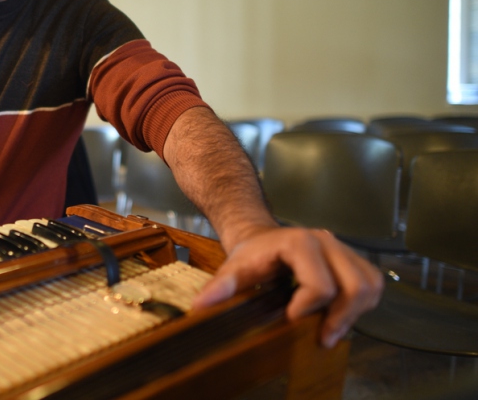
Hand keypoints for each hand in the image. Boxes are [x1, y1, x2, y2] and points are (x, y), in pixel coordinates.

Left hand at [192, 227, 382, 347]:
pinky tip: (343, 316)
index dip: (308, 308)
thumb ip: (222, 285)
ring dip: (355, 312)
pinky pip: (372, 282)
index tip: (292, 322)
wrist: (261, 236)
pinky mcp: (353, 259)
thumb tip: (202, 306)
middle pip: (354, 285)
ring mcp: (343, 249)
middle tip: (322, 338)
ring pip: (369, 285)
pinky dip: (363, 303)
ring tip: (332, 330)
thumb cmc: (252, 253)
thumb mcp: (235, 266)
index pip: (320, 284)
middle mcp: (327, 242)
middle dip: (341, 316)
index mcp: (301, 242)